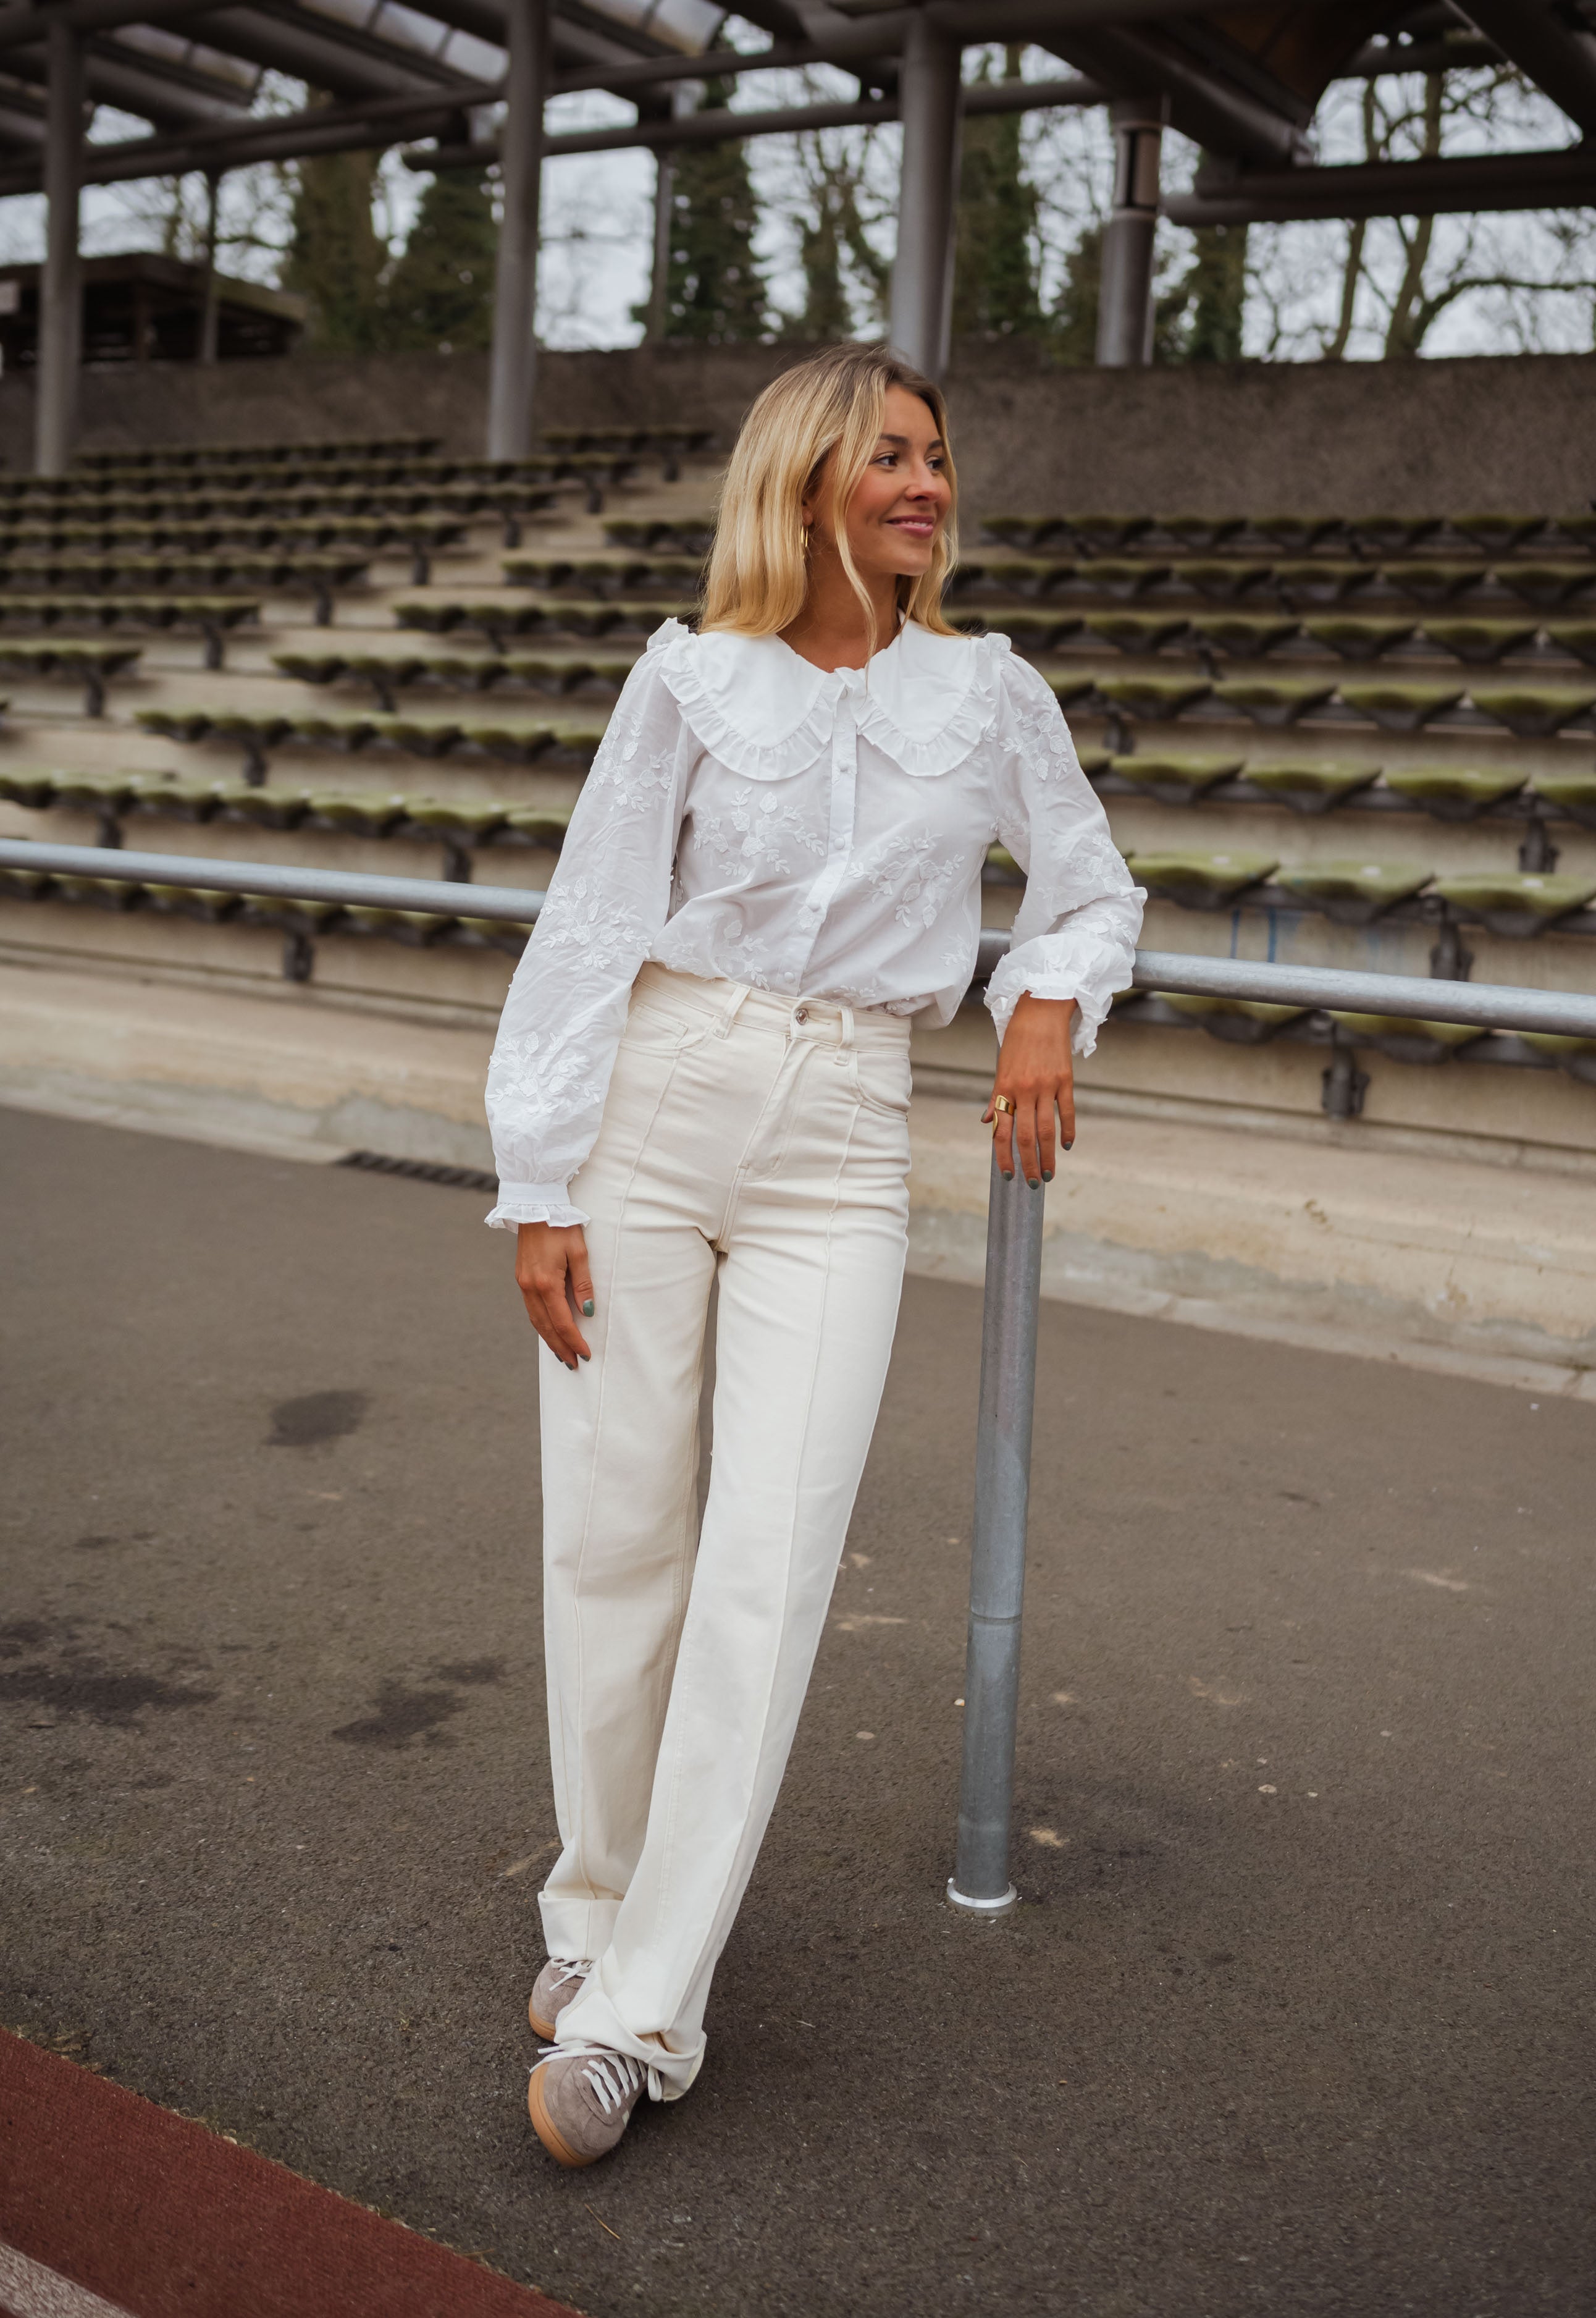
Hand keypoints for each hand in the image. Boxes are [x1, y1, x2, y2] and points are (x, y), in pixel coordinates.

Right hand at [515, 1221, 592, 1369]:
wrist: (535, 1206)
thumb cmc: (561, 1226)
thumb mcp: (579, 1253)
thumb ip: (583, 1285)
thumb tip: (587, 1313)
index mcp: (546, 1283)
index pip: (563, 1321)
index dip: (574, 1340)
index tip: (586, 1354)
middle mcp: (530, 1287)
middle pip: (546, 1326)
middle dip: (560, 1347)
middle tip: (573, 1364)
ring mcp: (523, 1283)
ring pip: (535, 1320)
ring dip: (549, 1339)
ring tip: (562, 1354)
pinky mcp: (521, 1278)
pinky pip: (531, 1308)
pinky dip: (541, 1323)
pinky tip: (549, 1330)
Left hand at [982, 994, 1076, 1187]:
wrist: (1040, 1012)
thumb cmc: (1017, 1040)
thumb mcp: (1000, 1068)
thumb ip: (997, 1097)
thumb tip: (988, 1123)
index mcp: (1004, 1089)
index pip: (1002, 1132)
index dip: (1003, 1156)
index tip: (1008, 1175)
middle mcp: (1024, 1090)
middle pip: (1025, 1137)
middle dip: (1029, 1164)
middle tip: (1034, 1183)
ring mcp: (1046, 1086)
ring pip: (1046, 1130)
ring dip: (1048, 1155)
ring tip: (1050, 1173)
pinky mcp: (1065, 1079)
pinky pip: (1067, 1112)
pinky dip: (1068, 1131)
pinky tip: (1067, 1146)